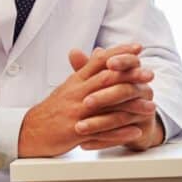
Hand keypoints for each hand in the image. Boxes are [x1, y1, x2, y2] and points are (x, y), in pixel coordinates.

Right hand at [18, 44, 158, 156]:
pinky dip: (120, 133)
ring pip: (108, 107)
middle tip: (150, 74)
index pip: (99, 62)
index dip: (119, 53)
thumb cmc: (54, 108)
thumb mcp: (69, 86)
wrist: (30, 132)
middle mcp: (77, 95)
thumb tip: (102, 53)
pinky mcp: (76, 133)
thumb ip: (86, 70)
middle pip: (106, 81)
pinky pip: (102, 133)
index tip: (138, 48)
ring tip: (151, 106)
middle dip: (130, 76)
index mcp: (76, 81)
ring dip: (132, 107)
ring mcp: (77, 114)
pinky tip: (136, 131)